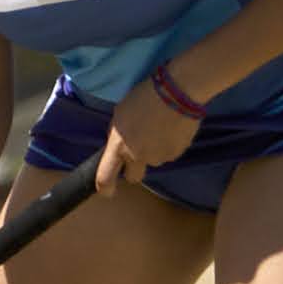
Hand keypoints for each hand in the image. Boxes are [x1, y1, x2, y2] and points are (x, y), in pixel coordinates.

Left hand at [97, 75, 199, 195]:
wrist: (177, 93)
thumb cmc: (144, 97)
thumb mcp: (120, 114)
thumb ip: (117, 136)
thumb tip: (118, 146)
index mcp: (119, 146)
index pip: (106, 177)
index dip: (105, 188)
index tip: (108, 191)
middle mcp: (138, 157)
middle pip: (134, 177)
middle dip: (134, 169)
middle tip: (138, 151)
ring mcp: (159, 157)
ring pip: (153, 161)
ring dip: (153, 151)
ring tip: (158, 128)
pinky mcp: (177, 153)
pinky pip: (169, 153)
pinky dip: (168, 145)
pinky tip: (170, 128)